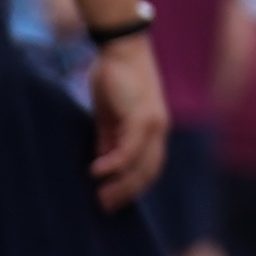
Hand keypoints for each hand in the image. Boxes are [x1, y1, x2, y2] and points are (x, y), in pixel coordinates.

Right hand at [83, 35, 171, 207]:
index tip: (114, 202)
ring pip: (140, 164)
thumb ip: (109, 138)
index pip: (149, 168)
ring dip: (120, 184)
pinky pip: (129, 148)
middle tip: (105, 207)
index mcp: (153, 130)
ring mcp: (153, 123)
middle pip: (148, 172)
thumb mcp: (110, 115)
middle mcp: (158, 129)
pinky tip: (97, 172)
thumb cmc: (114, 77)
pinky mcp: (141, 116)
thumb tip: (104, 162)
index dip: (133, 187)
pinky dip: (114, 163)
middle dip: (127, 193)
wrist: (120, 48)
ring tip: (100, 197)